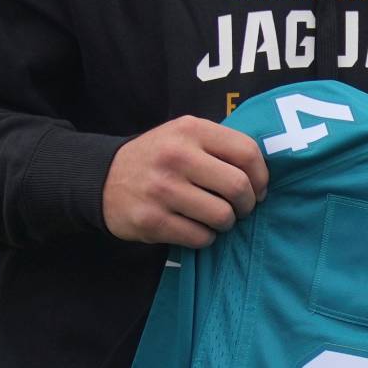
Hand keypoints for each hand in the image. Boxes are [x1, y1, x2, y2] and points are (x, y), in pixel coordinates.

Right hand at [102, 116, 268, 247]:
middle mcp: (177, 156)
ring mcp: (162, 190)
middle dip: (247, 204)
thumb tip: (263, 173)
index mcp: (191, 130)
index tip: (259, 189)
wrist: (103, 178)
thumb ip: (220, 145)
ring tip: (215, 217)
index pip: (247, 152)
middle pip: (238, 187)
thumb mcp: (184, 135)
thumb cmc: (158, 157)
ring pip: (222, 216)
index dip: (262, 176)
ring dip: (225, 222)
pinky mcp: (152, 220)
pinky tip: (195, 227)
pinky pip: (200, 237)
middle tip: (240, 208)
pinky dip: (205, 237)